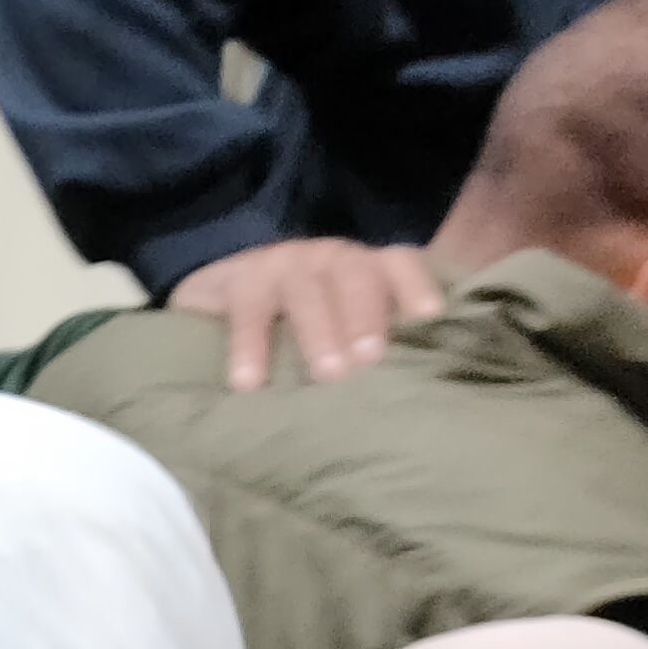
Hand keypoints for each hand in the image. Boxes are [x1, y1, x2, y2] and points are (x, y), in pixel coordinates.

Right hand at [167, 237, 446, 391]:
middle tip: (371, 358)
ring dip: (319, 332)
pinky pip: (248, 312)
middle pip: (356, 277)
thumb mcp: (341, 327)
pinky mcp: (239, 281)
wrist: (218, 301)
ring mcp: (283, 266)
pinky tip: (248, 383)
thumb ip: (376, 346)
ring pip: (307, 292)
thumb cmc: (299, 327)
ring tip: (327, 374)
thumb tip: (425, 388)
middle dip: (365, 316)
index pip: (397, 264)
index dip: (414, 285)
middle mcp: (329, 260)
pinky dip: (250, 347)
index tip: (429, 315)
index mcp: (363, 269)